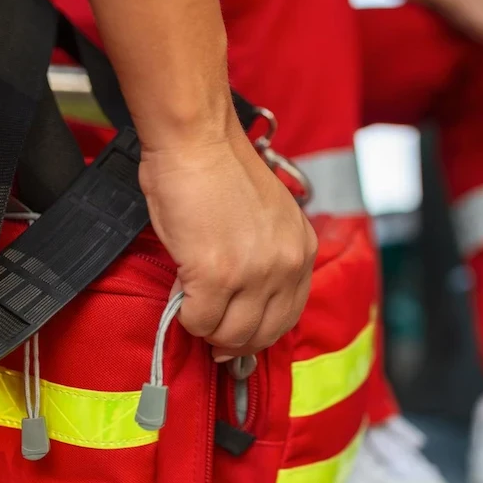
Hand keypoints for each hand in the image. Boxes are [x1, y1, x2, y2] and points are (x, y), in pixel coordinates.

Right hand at [139, 120, 316, 360]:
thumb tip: (241, 299)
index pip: (288, 316)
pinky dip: (185, 317)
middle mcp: (286, 265)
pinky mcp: (217, 276)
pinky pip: (199, 320)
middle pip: (262, 334)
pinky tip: (180, 297)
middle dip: (233, 342)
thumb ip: (265, 259)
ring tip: (194, 310)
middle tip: (212, 335)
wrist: (198, 140)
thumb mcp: (267, 219)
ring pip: (231, 335)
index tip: (238, 333)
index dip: (259, 332)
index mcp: (302, 249)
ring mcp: (253, 273)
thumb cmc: (222, 169)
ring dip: (208, 329)